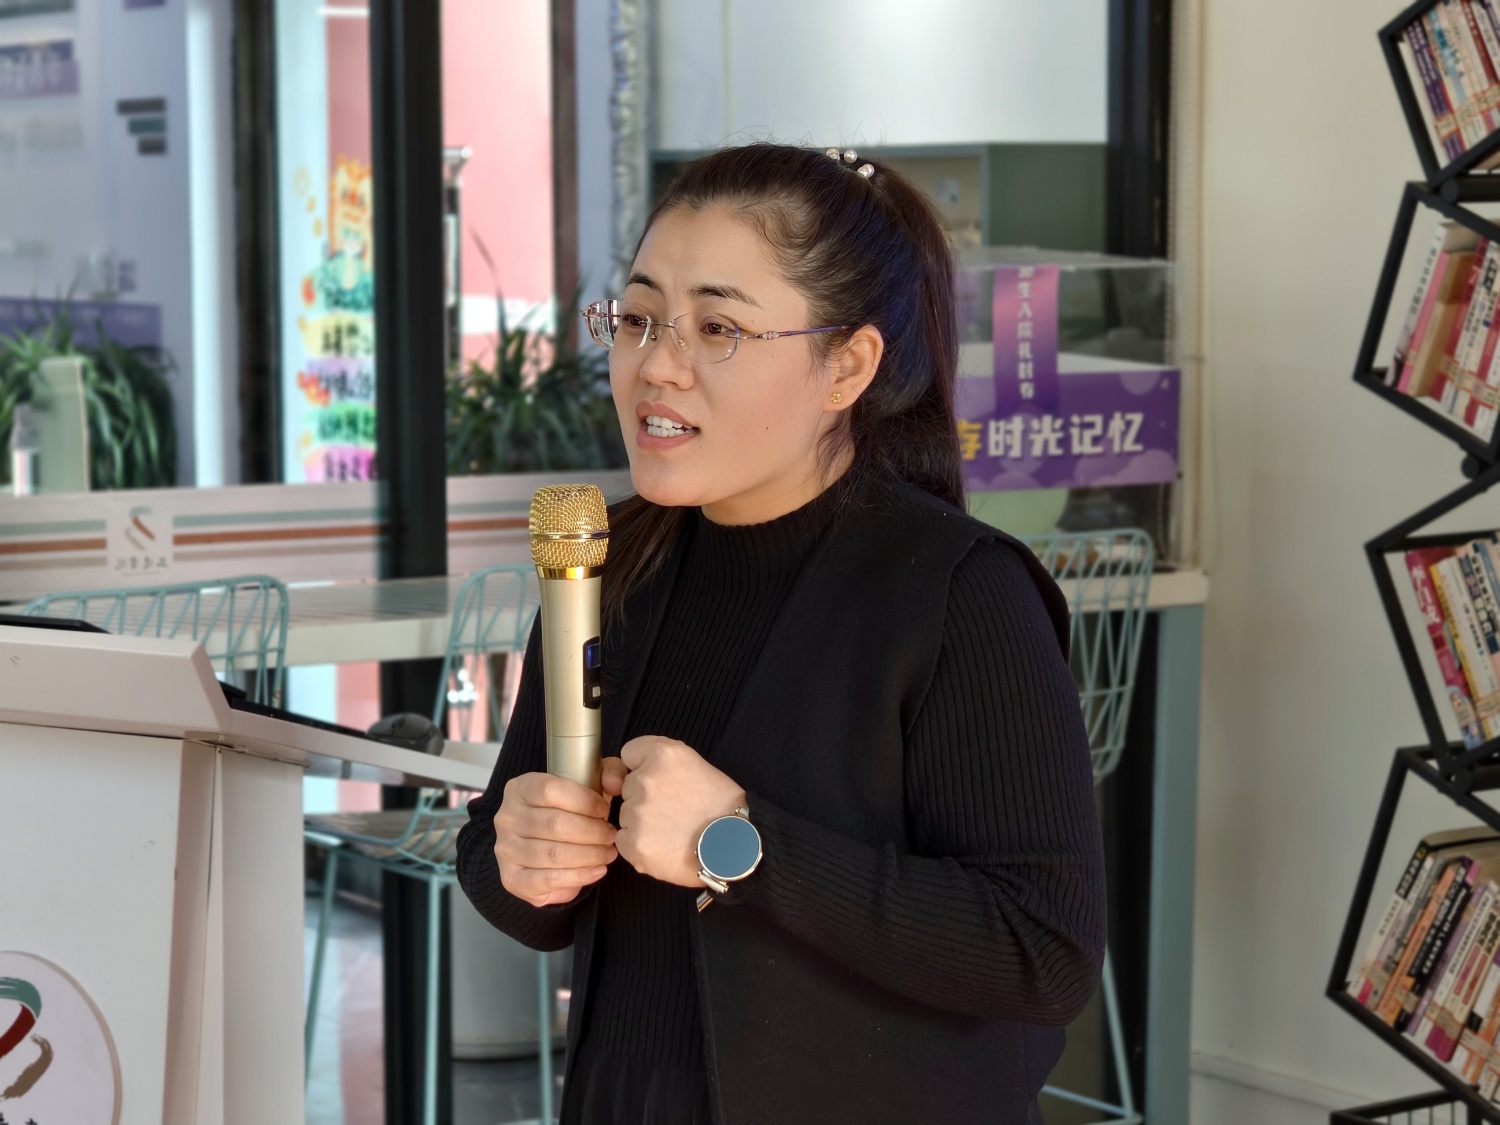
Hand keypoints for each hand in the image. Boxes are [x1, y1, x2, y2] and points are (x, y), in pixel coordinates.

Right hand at [493, 772, 617, 907]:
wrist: (540, 849)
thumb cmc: (567, 813)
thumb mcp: (587, 785)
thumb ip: (608, 773)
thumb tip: (615, 782)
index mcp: (520, 789)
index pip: (550, 790)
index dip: (584, 801)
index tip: (604, 810)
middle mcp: (507, 818)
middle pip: (555, 824)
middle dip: (592, 832)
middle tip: (611, 836)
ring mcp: (506, 850)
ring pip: (553, 854)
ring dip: (589, 855)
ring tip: (608, 853)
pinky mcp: (512, 879)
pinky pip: (548, 879)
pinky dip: (579, 876)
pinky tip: (597, 871)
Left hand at [604, 736, 746, 887]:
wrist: (736, 847)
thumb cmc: (722, 807)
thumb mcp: (696, 765)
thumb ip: (659, 762)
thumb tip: (620, 777)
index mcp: (664, 754)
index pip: (629, 754)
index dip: (642, 767)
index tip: (658, 780)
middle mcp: (645, 779)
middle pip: (627, 786)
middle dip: (644, 797)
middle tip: (674, 810)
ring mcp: (637, 812)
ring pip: (626, 814)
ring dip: (642, 823)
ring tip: (674, 831)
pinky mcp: (634, 843)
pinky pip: (624, 840)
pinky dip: (639, 845)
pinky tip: (665, 847)